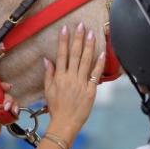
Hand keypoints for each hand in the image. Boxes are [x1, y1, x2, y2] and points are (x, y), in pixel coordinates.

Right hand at [43, 22, 104, 140]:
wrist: (65, 123)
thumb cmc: (56, 108)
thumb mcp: (48, 90)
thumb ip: (49, 74)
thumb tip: (47, 60)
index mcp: (59, 77)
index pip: (61, 55)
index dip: (63, 41)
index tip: (65, 29)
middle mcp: (70, 78)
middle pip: (75, 54)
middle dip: (78, 38)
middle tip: (81, 25)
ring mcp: (81, 83)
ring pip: (86, 61)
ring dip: (89, 46)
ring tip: (92, 34)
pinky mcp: (91, 90)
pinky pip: (96, 75)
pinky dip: (99, 64)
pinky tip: (102, 53)